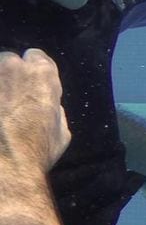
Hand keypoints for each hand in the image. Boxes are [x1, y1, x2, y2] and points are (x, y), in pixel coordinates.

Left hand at [0, 49, 69, 171]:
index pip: (35, 57)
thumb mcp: (61, 132)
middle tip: (7, 104)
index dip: (32, 73)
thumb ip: (55, 110)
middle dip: (7, 78)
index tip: (28, 89)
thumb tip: (49, 108)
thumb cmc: (36, 151)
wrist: (4, 168)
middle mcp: (12, 67)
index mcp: (42, 73)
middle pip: (8, 61)